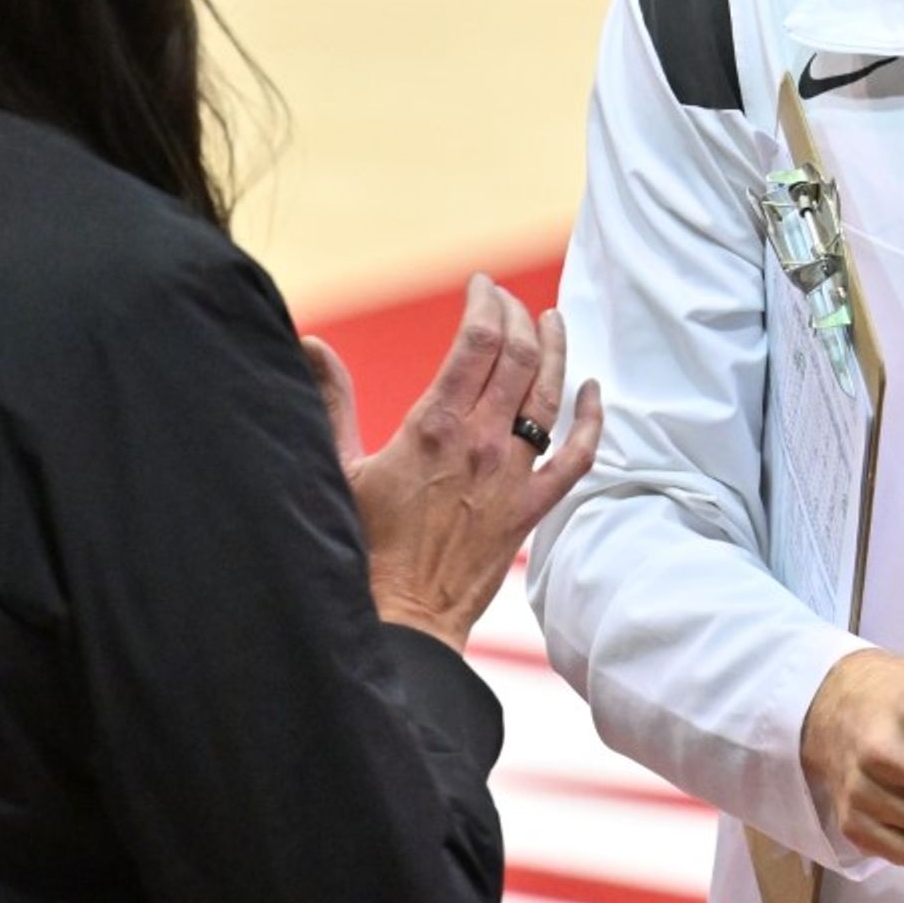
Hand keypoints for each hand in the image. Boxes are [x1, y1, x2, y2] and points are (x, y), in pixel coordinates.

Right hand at [308, 274, 599, 647]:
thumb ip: (331, 399)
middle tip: (509, 299)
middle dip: (518, 316)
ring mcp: (513, 475)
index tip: (480, 284)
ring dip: (556, 349)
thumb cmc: (361, 546)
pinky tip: (593, 392)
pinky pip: (577, 456)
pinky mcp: (532, 508)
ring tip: (553, 319)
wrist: (401, 618)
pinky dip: (591, 419)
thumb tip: (310, 343)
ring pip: (550, 395)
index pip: (478, 340)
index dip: (485, 302)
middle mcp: (481, 442)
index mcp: (434, 425)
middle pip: (520, 356)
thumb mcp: (336, 466)